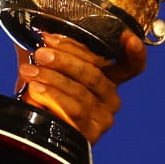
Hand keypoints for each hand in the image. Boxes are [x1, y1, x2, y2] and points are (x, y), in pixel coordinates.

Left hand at [15, 31, 146, 143]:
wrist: (31, 129)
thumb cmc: (42, 94)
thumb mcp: (50, 68)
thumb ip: (55, 50)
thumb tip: (44, 29)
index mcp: (108, 79)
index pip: (132, 66)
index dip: (135, 53)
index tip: (128, 37)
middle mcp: (110, 98)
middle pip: (95, 73)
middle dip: (65, 59)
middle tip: (41, 52)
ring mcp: (102, 117)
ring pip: (81, 91)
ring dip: (52, 77)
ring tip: (29, 70)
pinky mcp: (90, 133)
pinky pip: (74, 110)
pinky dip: (53, 96)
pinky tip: (36, 88)